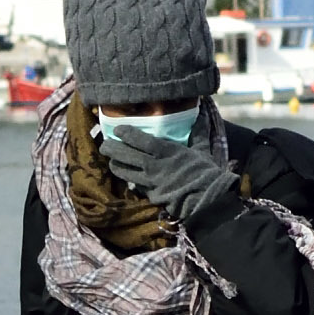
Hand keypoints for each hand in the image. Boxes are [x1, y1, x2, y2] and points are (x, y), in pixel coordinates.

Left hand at [101, 124, 237, 225]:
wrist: (208, 200)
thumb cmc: (206, 173)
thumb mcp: (202, 150)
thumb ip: (198, 132)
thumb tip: (201, 114)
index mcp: (166, 151)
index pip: (139, 140)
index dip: (125, 133)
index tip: (118, 129)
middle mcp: (154, 165)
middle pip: (125, 155)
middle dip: (112, 148)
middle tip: (105, 144)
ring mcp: (150, 182)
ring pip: (125, 172)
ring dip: (116, 165)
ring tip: (112, 161)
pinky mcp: (151, 195)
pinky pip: (136, 186)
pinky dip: (130, 181)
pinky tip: (127, 177)